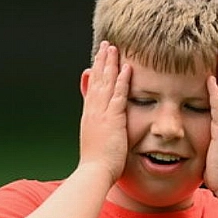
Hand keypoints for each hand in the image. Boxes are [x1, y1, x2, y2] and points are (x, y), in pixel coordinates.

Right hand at [76, 41, 130, 185]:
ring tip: (114, 48)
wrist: (94, 173)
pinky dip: (122, 80)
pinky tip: (127, 68)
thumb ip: (100, 130)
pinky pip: (118, 95)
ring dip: (111, 64)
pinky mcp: (112, 119)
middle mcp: (93, 111)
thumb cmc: (98, 164)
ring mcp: (101, 114)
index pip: (93, 88)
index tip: (100, 58)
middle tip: (106, 45)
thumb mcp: (96, 142)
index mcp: (90, 116)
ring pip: (106, 83)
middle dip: (102, 61)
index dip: (97, 72)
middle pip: (98, 80)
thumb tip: (101, 126)